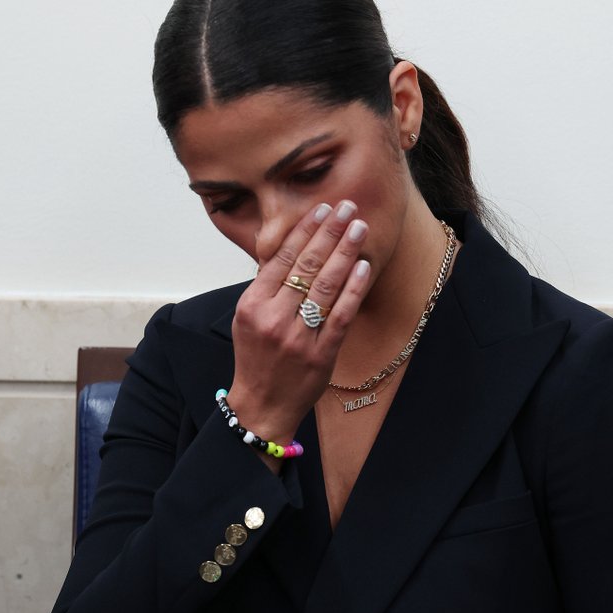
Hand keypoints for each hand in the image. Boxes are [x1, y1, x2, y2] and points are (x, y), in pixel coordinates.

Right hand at [227, 200, 370, 445]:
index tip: (322, 209)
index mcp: (252, 306)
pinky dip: (353, 289)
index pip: (281, 258)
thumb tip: (288, 246)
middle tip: (347, 207)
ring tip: (359, 227)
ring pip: (325, 286)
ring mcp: (298, 337)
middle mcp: (274, 318)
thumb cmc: (257, 359)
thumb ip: (266, 286)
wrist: (263, 405)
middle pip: (306, 266)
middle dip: (329, 232)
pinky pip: (340, 316)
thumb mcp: (249, 319)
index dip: (304, 231)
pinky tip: (363, 267)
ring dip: (345, 252)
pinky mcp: (320, 354)